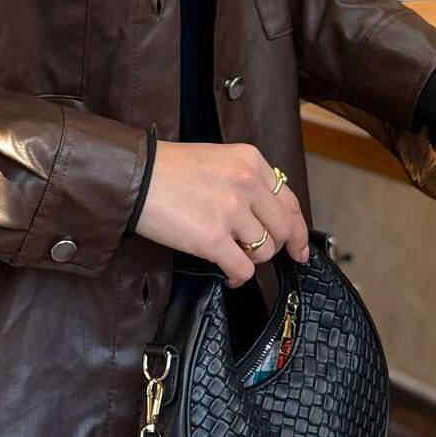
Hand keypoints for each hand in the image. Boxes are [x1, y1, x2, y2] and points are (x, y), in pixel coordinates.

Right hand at [134, 140, 310, 284]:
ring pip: (265, 251)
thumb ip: (247, 180)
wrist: (136, 177)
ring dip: (250, 258)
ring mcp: (231, 211)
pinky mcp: (213, 239)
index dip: (298, 229)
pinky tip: (229, 274)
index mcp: (250, 160)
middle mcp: (246, 183)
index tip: (299, 247)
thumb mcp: (218, 159)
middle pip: (283, 229)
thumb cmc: (171, 170)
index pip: (289, 200)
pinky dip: (239, 277)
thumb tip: (271, 215)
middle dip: (275, 246)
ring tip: (230, 253)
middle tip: (259, 253)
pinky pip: (244, 269)